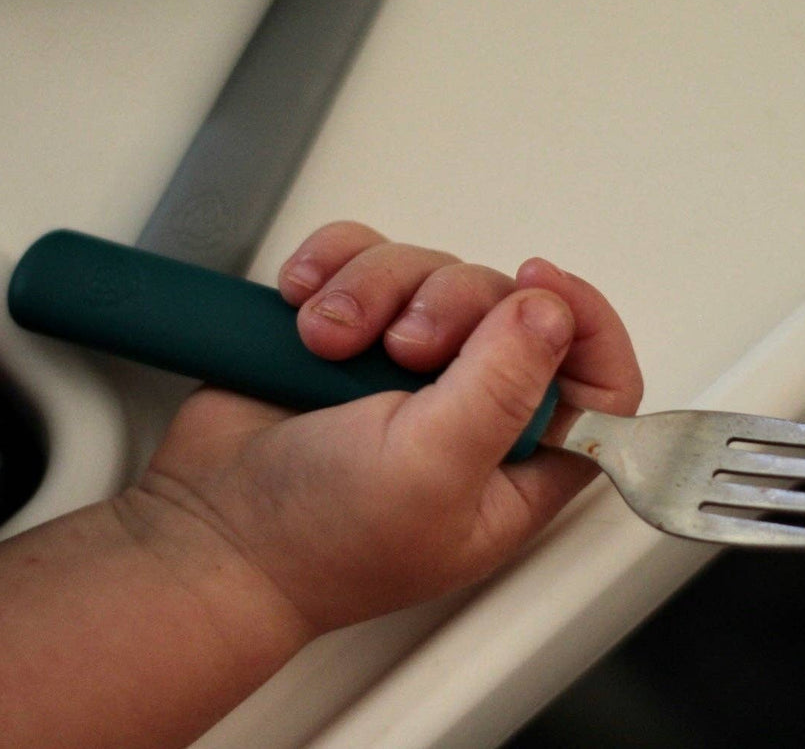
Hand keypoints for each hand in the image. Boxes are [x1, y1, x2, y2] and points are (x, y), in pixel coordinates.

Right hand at [119, 222, 642, 636]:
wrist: (204, 532)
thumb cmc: (317, 542)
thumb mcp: (431, 471)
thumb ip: (502, 389)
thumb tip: (552, 312)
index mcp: (519, 464)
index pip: (600, 380)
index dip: (584, 321)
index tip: (539, 287)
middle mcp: (472, 412)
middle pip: (509, 305)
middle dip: (450, 303)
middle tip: (402, 348)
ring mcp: (405, 369)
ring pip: (429, 272)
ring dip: (374, 288)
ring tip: (327, 341)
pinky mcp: (347, 333)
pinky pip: (362, 261)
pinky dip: (332, 268)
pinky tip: (303, 304)